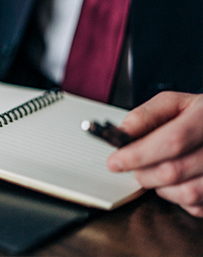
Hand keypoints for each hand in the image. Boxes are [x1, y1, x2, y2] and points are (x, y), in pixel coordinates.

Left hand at [107, 92, 202, 216]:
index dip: (139, 154)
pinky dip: (178, 197)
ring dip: (161, 187)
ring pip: (185, 194)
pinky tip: (177, 181)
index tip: (115, 161)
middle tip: (133, 164)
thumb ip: (145, 116)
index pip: (173, 141)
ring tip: (158, 170)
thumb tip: (122, 134)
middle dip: (143, 172)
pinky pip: (196, 206)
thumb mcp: (173, 104)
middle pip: (173, 171)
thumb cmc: (196, 115)